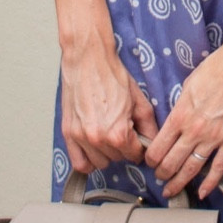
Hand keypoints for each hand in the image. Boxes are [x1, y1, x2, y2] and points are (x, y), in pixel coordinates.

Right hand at [60, 31, 157, 175]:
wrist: (87, 60)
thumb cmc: (111, 76)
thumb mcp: (139, 101)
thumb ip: (149, 126)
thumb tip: (153, 143)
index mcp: (118, 133)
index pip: (135, 155)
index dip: (139, 146)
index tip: (137, 138)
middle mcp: (97, 139)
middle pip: (117, 159)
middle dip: (123, 147)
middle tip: (122, 129)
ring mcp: (80, 138)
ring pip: (100, 163)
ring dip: (106, 153)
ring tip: (108, 134)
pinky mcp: (68, 134)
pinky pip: (79, 163)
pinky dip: (88, 161)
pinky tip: (95, 149)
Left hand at [142, 35, 222, 200]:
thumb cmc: (216, 68)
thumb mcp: (188, 86)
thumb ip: (180, 108)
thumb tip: (175, 122)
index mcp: (180, 115)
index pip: (158, 147)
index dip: (150, 159)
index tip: (149, 162)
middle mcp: (195, 129)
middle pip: (171, 162)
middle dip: (161, 174)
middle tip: (159, 178)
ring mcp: (214, 137)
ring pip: (191, 169)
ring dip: (178, 182)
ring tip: (171, 190)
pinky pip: (218, 167)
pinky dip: (209, 183)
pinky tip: (202, 192)